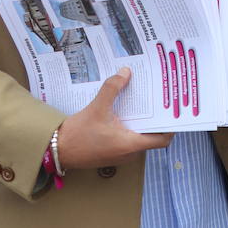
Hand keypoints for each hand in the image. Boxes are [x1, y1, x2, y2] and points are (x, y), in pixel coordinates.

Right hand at [56, 68, 172, 169]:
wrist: (55, 151)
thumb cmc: (78, 134)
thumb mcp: (97, 108)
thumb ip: (112, 89)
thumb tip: (126, 72)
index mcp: (131, 144)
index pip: (162, 140)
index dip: (171, 126)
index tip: (172, 111)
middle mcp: (130, 153)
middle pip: (152, 136)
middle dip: (156, 119)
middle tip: (159, 101)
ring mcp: (121, 155)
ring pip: (140, 138)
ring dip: (142, 123)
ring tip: (145, 104)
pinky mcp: (112, 153)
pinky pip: (128, 140)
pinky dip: (130, 127)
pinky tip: (126, 112)